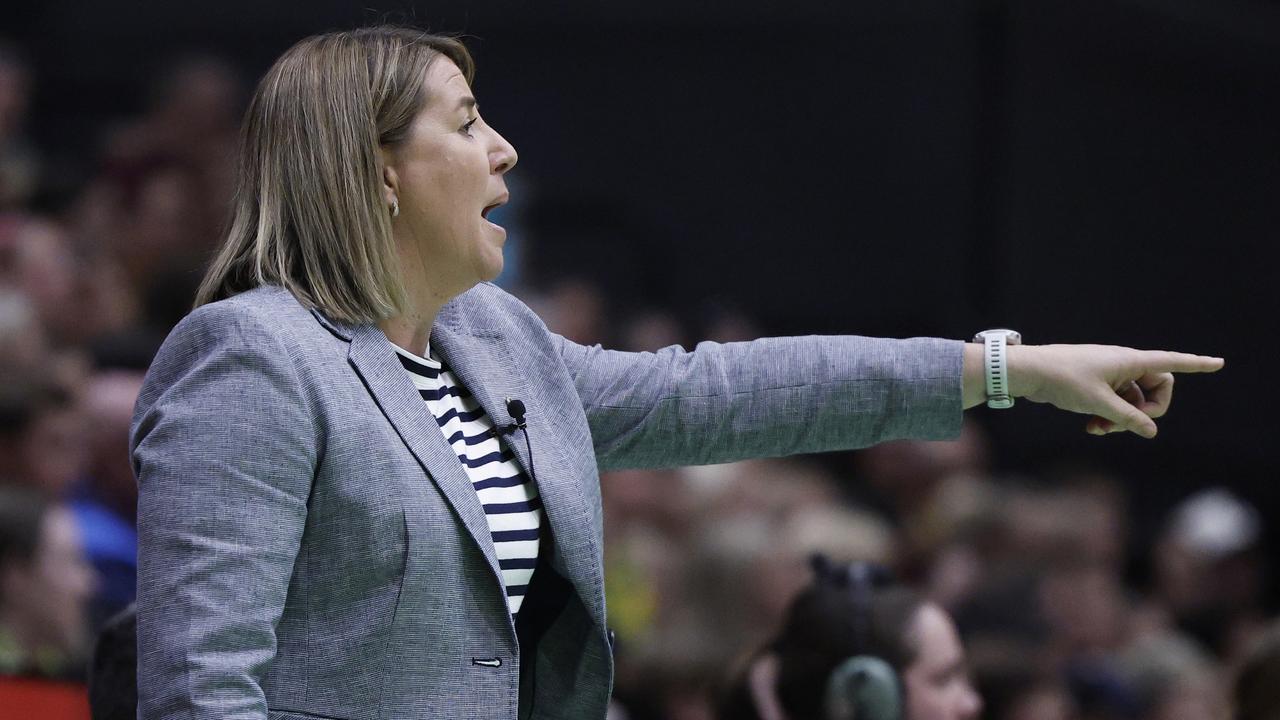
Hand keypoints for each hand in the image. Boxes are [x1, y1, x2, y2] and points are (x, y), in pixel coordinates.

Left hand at [1011, 344, 1224, 438]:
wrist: (1028, 372)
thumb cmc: (1063, 379)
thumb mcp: (1099, 403)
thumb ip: (1128, 418)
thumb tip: (1151, 431)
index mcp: (1129, 361)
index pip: (1171, 362)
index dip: (1196, 364)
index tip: (1218, 363)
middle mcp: (1123, 364)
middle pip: (1154, 389)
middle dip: (1146, 411)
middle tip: (1127, 425)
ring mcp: (1109, 375)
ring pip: (1132, 400)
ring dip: (1123, 419)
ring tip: (1099, 429)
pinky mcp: (1096, 384)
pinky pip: (1114, 402)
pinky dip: (1109, 416)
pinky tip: (1092, 427)